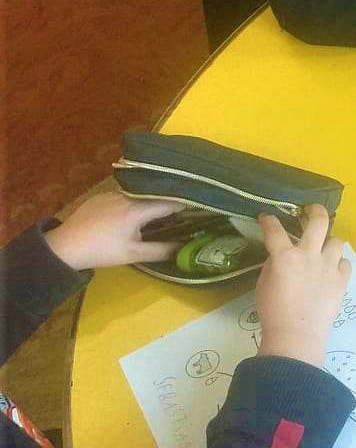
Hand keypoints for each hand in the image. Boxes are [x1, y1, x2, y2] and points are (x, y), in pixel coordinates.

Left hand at [44, 191, 180, 269]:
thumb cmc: (101, 251)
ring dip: (150, 203)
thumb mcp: (133, 254)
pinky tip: (128, 217)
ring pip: (140, 195)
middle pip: (157, 196)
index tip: (199, 211)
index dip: (188, 205)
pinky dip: (133, 203)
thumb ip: (162, 250)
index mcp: (139, 209)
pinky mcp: (102, 195)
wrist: (64, 246)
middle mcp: (129, 195)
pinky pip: (125, 195)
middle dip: (169, 204)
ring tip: (154, 217)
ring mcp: (113, 192)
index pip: (172, 201)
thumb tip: (185, 248)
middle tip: (180, 216)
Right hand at [255, 205, 350, 368]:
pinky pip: (344, 263)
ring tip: (324, 249)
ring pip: (337, 241)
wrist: (297, 334)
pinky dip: (338, 264)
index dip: (269, 220)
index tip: (267, 216)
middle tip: (311, 210)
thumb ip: (274, 265)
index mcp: (284, 257)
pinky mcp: (342, 279)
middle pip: (319, 221)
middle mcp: (309, 255)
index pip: (274, 230)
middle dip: (315, 210)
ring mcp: (329, 266)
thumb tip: (281, 256)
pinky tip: (332, 271)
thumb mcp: (264, 284)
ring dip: (329, 243)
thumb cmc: (273, 312)